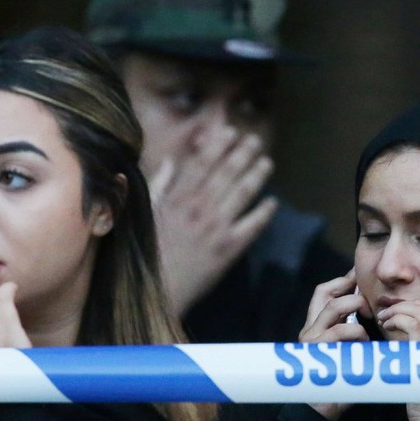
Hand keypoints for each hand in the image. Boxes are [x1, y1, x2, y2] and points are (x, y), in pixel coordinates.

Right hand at [150, 121, 277, 316]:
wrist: (158, 289)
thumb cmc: (148, 252)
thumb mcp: (146, 213)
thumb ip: (160, 185)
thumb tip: (171, 161)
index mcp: (177, 199)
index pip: (202, 163)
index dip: (219, 145)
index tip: (231, 131)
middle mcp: (199, 209)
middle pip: (226, 173)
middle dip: (243, 153)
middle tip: (255, 140)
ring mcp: (216, 228)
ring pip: (242, 193)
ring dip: (257, 175)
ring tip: (266, 162)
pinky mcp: (229, 249)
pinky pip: (252, 226)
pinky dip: (264, 212)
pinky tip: (272, 202)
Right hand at [299, 269, 369, 420]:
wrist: (323, 411)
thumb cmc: (340, 380)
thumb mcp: (350, 351)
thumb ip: (356, 332)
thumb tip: (378, 314)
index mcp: (316, 327)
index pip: (325, 291)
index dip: (343, 280)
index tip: (362, 277)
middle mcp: (309, 329)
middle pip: (325, 291)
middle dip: (349, 289)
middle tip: (369, 301)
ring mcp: (311, 339)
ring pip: (333, 307)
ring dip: (355, 309)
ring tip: (369, 323)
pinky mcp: (316, 351)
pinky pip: (339, 331)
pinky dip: (357, 332)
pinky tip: (365, 343)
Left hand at [377, 300, 419, 420]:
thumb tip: (401, 321)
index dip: (408, 306)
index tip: (391, 314)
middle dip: (400, 306)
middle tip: (384, 316)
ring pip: (419, 311)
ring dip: (396, 311)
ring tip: (384, 320)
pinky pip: (412, 323)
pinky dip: (397, 319)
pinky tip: (388, 326)